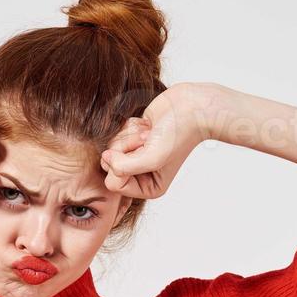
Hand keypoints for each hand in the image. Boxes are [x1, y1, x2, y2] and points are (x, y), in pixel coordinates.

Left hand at [99, 84, 220, 200]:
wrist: (190, 108)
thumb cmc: (178, 135)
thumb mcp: (152, 159)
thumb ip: (123, 168)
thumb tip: (105, 157)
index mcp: (147, 188)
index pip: (113, 184)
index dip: (121, 165)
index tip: (142, 152)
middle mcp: (139, 174)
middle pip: (109, 164)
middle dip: (126, 148)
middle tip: (148, 142)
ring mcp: (135, 155)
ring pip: (111, 146)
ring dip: (131, 136)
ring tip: (150, 134)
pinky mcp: (132, 137)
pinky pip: (116, 132)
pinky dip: (131, 126)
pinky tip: (148, 126)